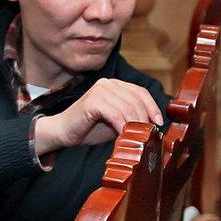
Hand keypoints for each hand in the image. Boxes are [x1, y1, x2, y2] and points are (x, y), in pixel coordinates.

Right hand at [35, 78, 164, 155]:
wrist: (62, 133)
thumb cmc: (88, 129)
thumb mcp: (116, 122)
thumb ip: (131, 118)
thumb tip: (153, 125)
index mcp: (115, 85)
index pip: (140, 92)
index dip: (152, 106)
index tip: (159, 122)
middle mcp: (108, 83)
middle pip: (136, 99)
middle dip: (145, 118)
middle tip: (148, 134)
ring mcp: (100, 90)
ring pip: (127, 107)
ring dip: (135, 124)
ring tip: (138, 137)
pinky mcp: (93, 101)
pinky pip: (115, 114)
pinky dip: (122, 126)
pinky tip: (124, 135)